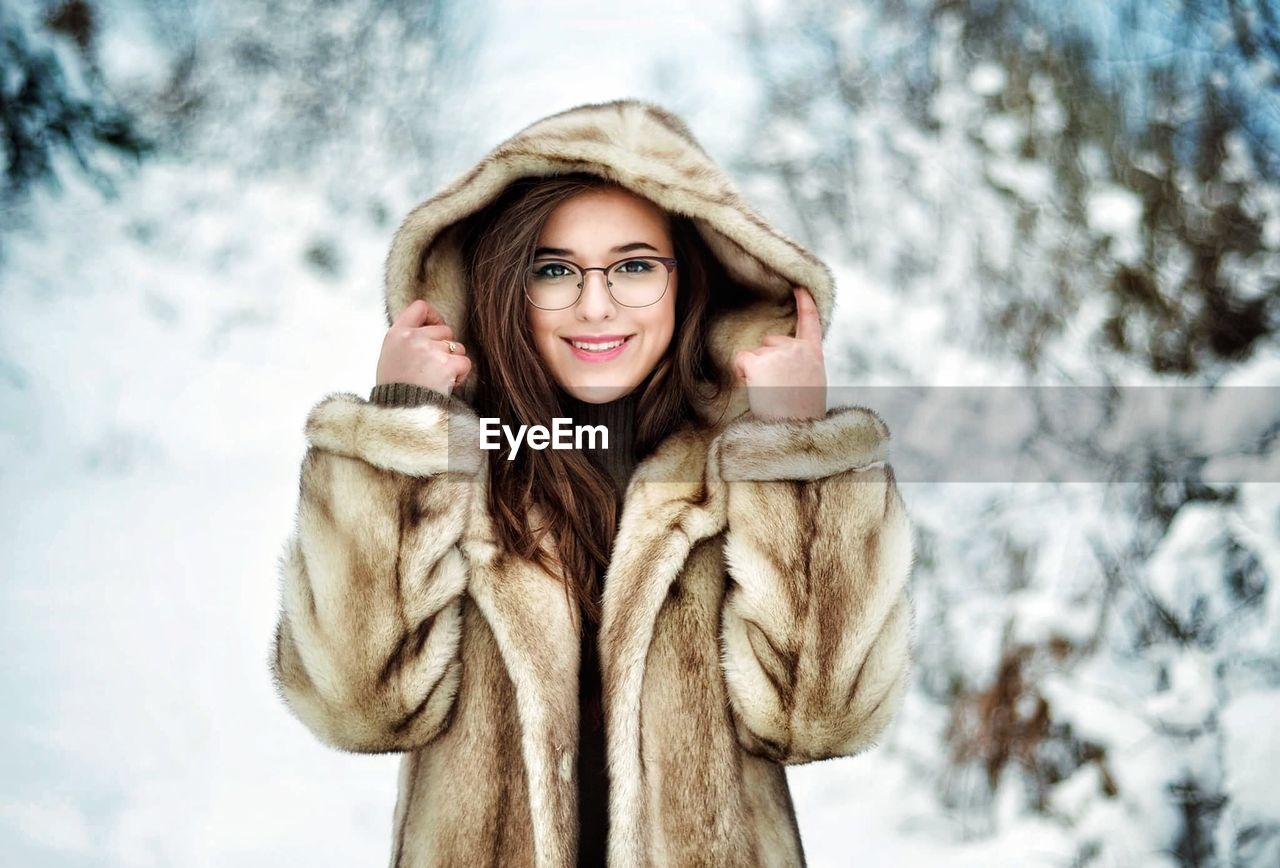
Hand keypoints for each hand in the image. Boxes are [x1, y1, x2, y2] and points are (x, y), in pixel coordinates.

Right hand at [375, 299, 471, 396]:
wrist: (400, 414)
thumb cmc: (395, 390)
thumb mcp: (390, 357)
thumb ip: (406, 341)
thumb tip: (428, 330)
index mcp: (396, 334)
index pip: (420, 307)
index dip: (433, 316)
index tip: (436, 327)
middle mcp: (413, 338)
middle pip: (445, 330)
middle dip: (445, 347)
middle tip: (433, 368)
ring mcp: (430, 350)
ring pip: (457, 347)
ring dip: (453, 362)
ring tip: (437, 379)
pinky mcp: (446, 364)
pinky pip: (465, 362)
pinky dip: (460, 375)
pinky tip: (446, 385)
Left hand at [734, 286, 826, 420]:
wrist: (796, 431)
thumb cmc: (802, 414)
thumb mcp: (812, 382)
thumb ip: (801, 364)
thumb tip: (785, 359)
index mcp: (813, 353)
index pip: (810, 321)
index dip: (804, 301)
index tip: (798, 286)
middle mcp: (796, 348)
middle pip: (770, 342)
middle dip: (768, 362)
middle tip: (778, 388)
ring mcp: (777, 353)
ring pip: (755, 355)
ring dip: (756, 372)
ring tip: (771, 393)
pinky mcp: (758, 362)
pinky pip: (741, 361)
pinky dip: (743, 374)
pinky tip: (756, 388)